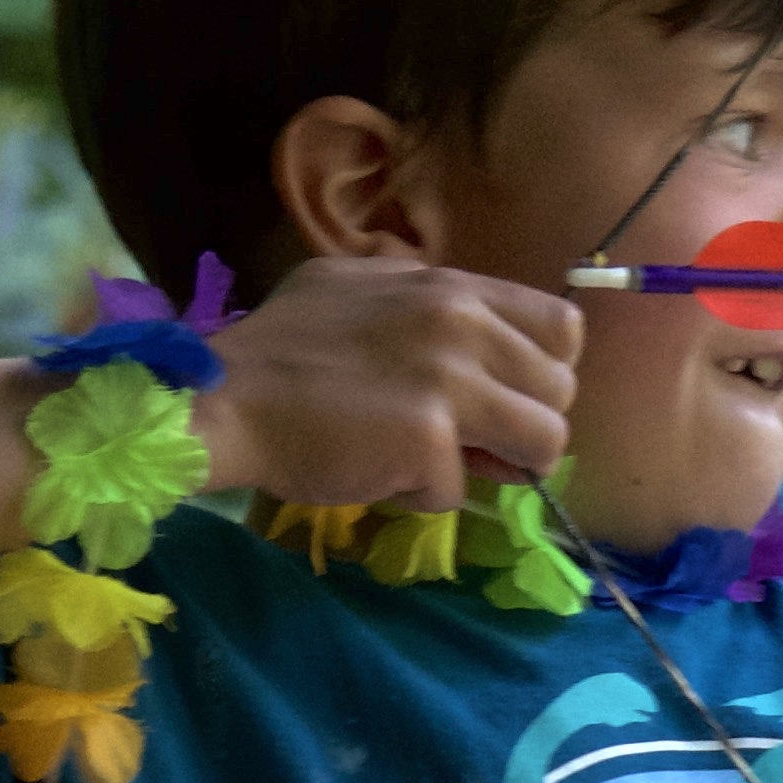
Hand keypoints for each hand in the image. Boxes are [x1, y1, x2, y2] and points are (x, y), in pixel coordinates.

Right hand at [195, 252, 582, 514]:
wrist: (220, 398)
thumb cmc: (280, 349)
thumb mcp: (360, 290)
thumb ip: (428, 309)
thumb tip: (480, 360)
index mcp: (452, 286)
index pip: (563, 327)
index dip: (542, 373)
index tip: (503, 397)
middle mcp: (462, 323)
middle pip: (561, 392)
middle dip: (524, 427)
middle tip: (470, 443)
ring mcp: (449, 380)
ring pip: (544, 443)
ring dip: (497, 467)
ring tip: (437, 464)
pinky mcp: (428, 439)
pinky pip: (463, 489)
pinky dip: (424, 495)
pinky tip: (379, 475)